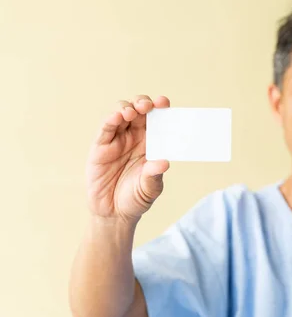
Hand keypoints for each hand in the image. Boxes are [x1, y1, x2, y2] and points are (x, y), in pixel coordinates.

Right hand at [86, 95, 170, 221]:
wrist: (113, 213)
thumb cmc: (136, 199)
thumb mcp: (149, 189)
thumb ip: (154, 176)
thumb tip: (164, 163)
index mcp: (151, 143)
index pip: (157, 119)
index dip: (160, 108)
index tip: (164, 102)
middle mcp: (135, 137)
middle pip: (139, 111)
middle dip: (144, 103)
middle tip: (149, 106)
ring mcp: (117, 140)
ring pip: (122, 114)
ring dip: (128, 108)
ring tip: (133, 112)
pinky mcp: (100, 146)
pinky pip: (105, 128)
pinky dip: (111, 119)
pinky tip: (118, 117)